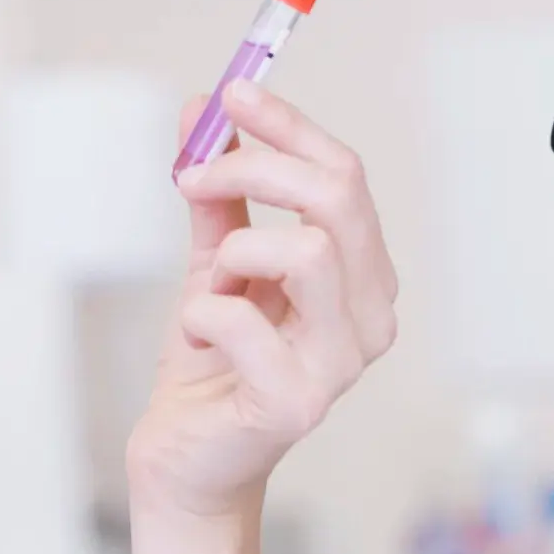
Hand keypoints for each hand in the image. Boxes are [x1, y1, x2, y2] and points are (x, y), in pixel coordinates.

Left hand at [124, 79, 397, 553]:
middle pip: (336, 200)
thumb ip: (217, 193)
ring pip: (303, 251)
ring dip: (233, 250)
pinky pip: (241, 319)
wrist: (185, 458)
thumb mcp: (215, 263)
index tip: (231, 94)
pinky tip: (195, 338)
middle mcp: (369, 317)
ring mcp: (340, 364)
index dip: (288, 126)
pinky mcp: (296, 403)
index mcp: (361, 275)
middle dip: (256, 167)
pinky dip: (200, 312)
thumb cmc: (210, 364)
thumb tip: (205, 110)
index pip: (344, 175)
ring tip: (209, 284)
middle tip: (193, 176)